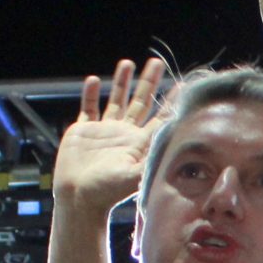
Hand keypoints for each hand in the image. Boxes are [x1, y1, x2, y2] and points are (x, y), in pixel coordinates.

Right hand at [53, 57, 169, 214]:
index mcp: (140, 143)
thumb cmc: (108, 192)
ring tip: (127, 62)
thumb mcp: (135, 174)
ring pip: (116, 101)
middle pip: (140, 102)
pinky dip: (91, 95)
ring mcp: (104, 132)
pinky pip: (88, 109)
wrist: (79, 199)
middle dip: (148, 82)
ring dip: (122, 82)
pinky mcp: (83, 132)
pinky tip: (95, 81)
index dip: (170, 101)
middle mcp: (125, 135)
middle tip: (157, 62)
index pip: (160, 118)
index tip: (182, 85)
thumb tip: (172, 142)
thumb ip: (151, 156)